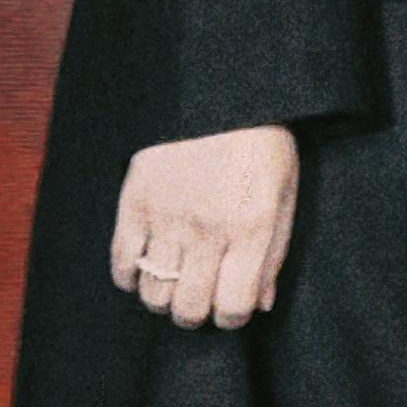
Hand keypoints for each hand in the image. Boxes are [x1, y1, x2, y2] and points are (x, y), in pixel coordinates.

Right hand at [111, 124, 299, 327]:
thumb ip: (274, 253)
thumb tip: (262, 304)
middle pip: (188, 310)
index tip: (230, 304)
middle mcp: (208, 229)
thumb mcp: (284, 193)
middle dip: (196, 314)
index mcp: (251, 227)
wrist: (218, 90)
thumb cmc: (259, 143)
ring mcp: (167, 216)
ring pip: (154, 295)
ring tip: (174, 282)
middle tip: (199, 297)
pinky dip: (130, 278)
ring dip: (164, 298)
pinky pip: (122, 263)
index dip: (231, 316)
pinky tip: (145, 267)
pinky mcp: (136, 201)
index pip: (232, 308)